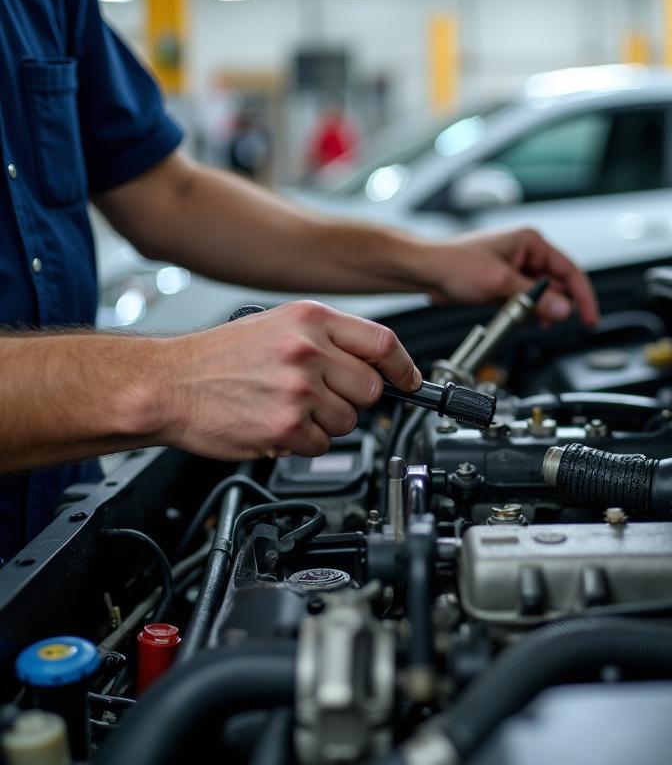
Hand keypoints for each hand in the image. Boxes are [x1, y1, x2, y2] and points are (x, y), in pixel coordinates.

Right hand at [159, 301, 420, 459]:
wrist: (167, 385)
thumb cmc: (218, 358)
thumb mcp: (278, 325)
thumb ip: (328, 339)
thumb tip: (375, 363)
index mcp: (311, 320)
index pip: (383, 343)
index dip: (404, 367)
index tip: (409, 381)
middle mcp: (308, 350)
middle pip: (370, 389)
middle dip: (352, 399)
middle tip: (321, 397)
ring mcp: (298, 390)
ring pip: (348, 421)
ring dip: (325, 423)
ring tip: (288, 408)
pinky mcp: (286, 426)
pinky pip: (321, 444)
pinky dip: (303, 443)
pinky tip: (275, 424)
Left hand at [419, 227, 599, 326]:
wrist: (427, 272)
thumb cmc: (454, 264)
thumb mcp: (500, 283)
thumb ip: (534, 299)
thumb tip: (563, 309)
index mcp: (531, 242)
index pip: (570, 271)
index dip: (583, 297)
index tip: (590, 318)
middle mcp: (527, 253)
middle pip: (559, 285)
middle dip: (558, 306)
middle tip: (554, 323)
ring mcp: (517, 269)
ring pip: (543, 296)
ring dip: (541, 311)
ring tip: (532, 320)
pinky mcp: (507, 283)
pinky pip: (527, 301)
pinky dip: (528, 312)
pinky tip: (521, 319)